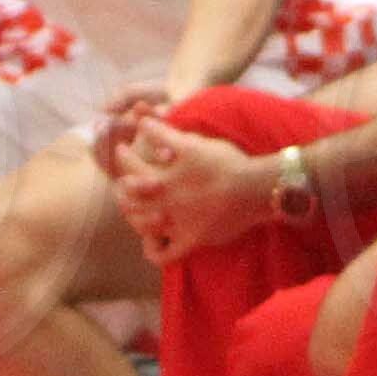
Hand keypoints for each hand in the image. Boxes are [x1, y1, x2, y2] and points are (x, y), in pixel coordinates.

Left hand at [108, 106, 279, 260]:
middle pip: (129, 199)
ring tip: (133, 210)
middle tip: (122, 184)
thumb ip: (165, 133)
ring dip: (133, 216)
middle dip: (121, 189)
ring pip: (141, 225)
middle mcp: (165, 203)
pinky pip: (164, 254)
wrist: (255, 189)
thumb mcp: (194, 143)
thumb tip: (142, 122)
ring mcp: (177, 224)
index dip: (123, 156)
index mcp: (164, 178)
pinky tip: (151, 241)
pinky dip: (153, 250)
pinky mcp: (191, 241)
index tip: (121, 149)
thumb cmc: (227, 162)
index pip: (130, 166)